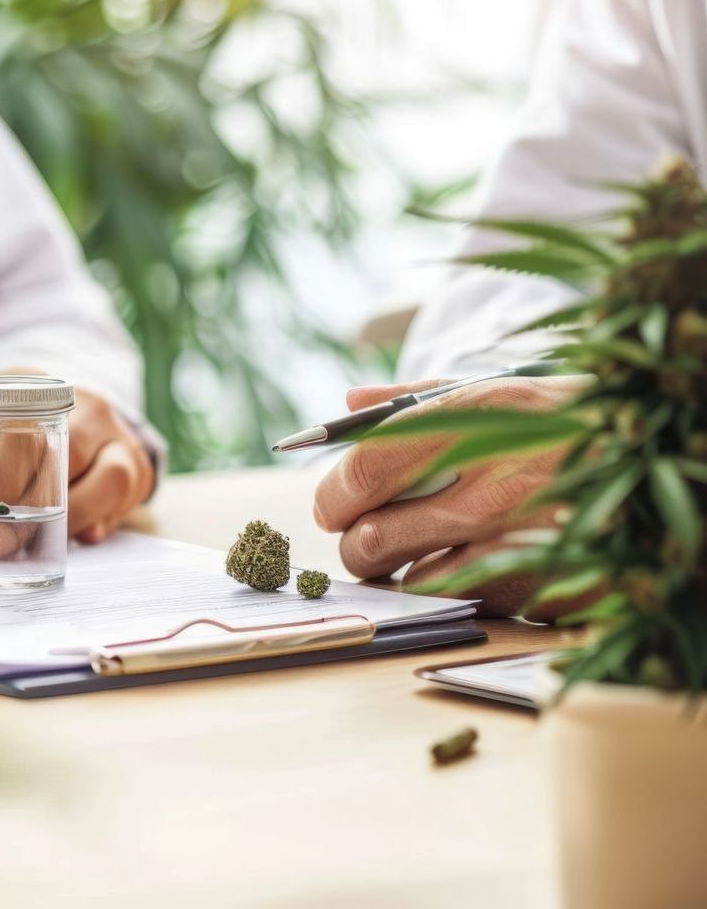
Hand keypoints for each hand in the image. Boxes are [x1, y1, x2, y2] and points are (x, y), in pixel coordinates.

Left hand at [0, 383, 154, 543]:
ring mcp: (118, 436)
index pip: (24, 431)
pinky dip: (106, 521)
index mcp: (36, 388)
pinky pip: (131, 497)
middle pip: (71, 455)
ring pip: (115, 476)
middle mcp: (86, 406)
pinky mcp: (137, 468)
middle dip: (37, 506)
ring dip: (81, 515)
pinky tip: (82, 536)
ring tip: (47, 541)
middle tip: (3, 542)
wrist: (50, 418)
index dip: (3, 478)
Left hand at [312, 375, 593, 617]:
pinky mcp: (556, 590)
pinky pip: (477, 605)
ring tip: (436, 549)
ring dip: (411, 574)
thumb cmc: (566, 422)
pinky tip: (495, 564)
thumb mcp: (499, 390)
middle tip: (373, 536)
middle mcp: (499, 483)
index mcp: (478, 420)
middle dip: (360, 545)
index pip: (363, 471)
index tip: (335, 506)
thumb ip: (415, 400)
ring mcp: (529, 543)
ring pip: (416, 586)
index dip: (334, 496)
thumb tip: (346, 406)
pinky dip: (473, 591)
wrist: (663, 453)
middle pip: (372, 543)